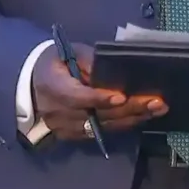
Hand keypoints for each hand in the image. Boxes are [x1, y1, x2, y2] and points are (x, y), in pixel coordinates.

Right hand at [30, 42, 166, 139]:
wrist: (31, 85)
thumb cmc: (55, 63)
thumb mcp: (69, 53)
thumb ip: (88, 61)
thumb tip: (111, 70)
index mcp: (53, 87)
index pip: (78, 97)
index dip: (100, 98)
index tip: (122, 96)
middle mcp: (58, 112)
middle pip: (97, 115)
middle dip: (129, 108)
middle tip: (156, 102)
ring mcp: (65, 127)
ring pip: (102, 127)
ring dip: (132, 118)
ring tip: (157, 109)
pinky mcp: (72, 136)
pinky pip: (101, 133)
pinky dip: (123, 124)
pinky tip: (142, 116)